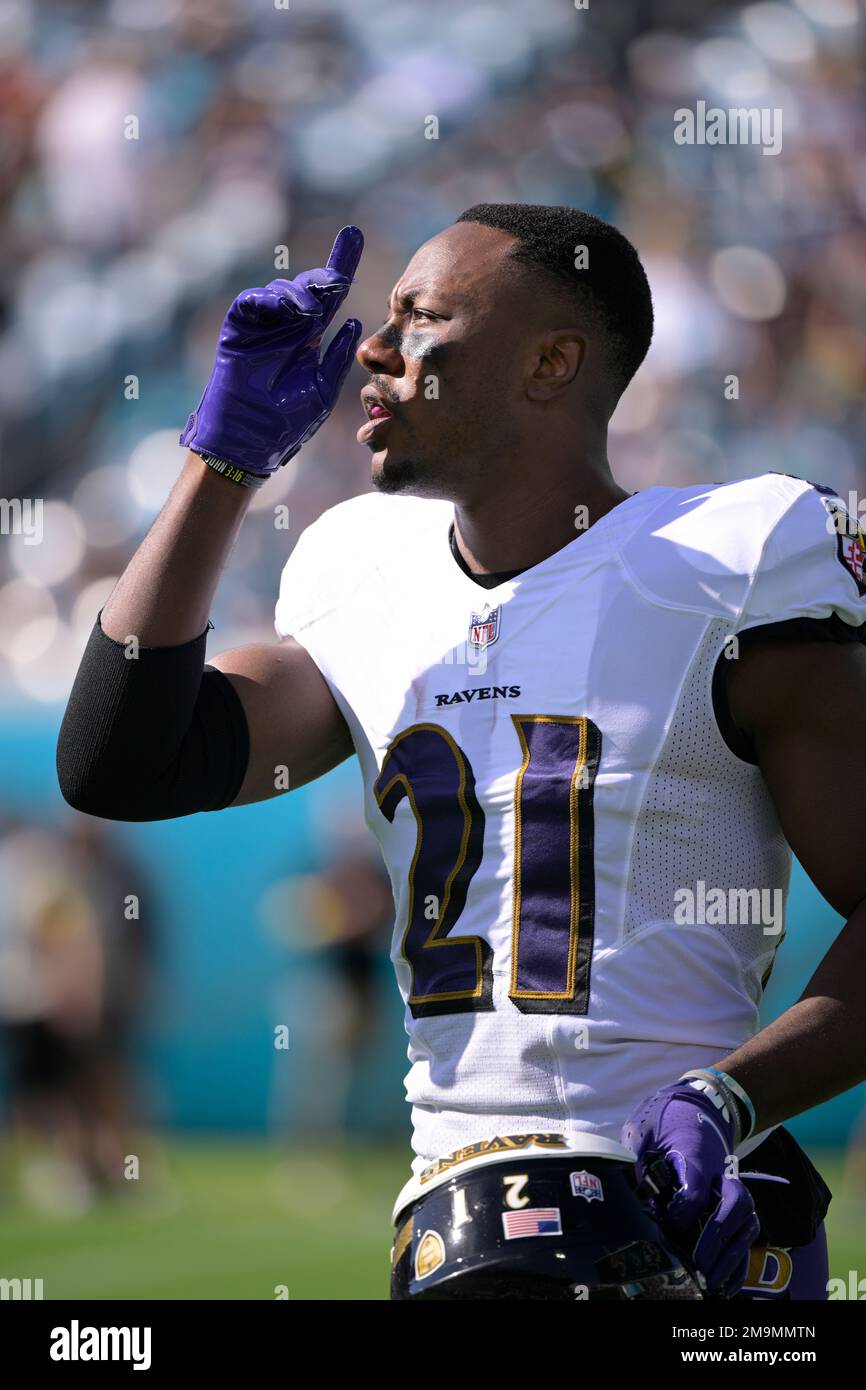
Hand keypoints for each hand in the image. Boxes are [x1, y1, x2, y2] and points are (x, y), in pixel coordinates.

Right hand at [180, 225, 363, 475]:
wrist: (250, 438)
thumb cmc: (286, 422)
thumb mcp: (322, 389)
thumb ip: (337, 357)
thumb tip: (352, 323)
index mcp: (309, 337)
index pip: (329, 296)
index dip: (341, 265)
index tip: (355, 236)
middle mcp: (287, 326)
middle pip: (308, 286)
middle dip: (325, 278)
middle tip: (339, 281)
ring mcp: (263, 325)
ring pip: (283, 290)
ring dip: (301, 294)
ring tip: (312, 312)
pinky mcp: (239, 327)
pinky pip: (252, 301)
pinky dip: (269, 300)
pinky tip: (286, 309)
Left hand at [623, 1079, 759, 1297]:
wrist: (697, 1106)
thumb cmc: (665, 1120)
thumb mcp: (643, 1132)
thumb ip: (635, 1162)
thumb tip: (623, 1194)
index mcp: (695, 1151)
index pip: (697, 1185)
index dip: (683, 1210)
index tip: (668, 1224)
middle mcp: (721, 1170)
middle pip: (735, 1203)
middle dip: (718, 1237)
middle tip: (700, 1265)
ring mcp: (732, 1186)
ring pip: (746, 1221)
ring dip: (732, 1256)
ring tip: (713, 1283)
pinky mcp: (736, 1202)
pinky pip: (746, 1232)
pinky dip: (739, 1261)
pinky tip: (727, 1285)